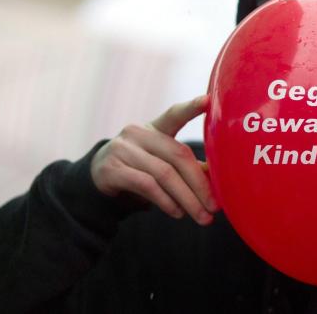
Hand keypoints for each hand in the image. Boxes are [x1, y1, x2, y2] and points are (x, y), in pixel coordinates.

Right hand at [90, 95, 218, 225]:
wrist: (97, 179)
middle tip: (214, 207)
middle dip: (199, 184)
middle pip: (177, 155)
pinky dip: (166, 201)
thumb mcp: (162, 161)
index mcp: (155, 128)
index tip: (207, 100)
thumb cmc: (140, 168)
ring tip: (201, 216)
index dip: (190, 108)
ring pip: (164, 174)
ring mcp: (122, 149)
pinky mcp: (112, 169)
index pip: (174, 114)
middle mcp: (138, 133)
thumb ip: (188, 166)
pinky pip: (147, 186)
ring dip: (186, 199)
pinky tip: (177, 213)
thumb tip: (218, 177)